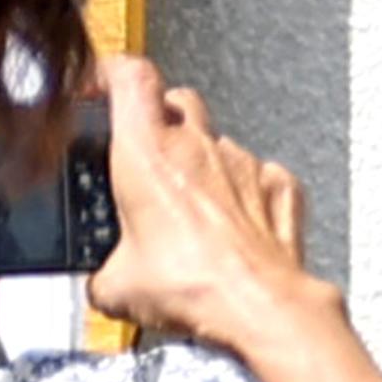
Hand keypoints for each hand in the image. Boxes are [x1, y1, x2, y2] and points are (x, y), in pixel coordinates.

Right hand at [86, 55, 319, 356]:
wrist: (259, 308)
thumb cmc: (192, 287)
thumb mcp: (118, 289)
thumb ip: (104, 274)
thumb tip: (104, 286)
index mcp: (148, 152)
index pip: (131, 77)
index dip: (113, 73)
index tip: (102, 85)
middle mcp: (198, 145)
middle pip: (178, 100)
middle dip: (162, 118)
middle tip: (149, 153)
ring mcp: (243, 163)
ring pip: (220, 141)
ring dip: (205, 163)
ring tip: (193, 207)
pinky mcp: (279, 187)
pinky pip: (261, 174)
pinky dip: (248, 192)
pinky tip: (236, 225)